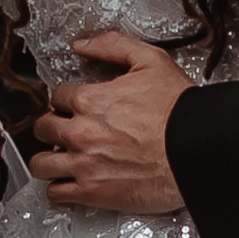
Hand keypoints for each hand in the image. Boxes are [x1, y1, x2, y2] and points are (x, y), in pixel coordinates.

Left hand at [36, 29, 195, 218]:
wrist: (198, 151)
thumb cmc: (180, 112)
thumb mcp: (151, 61)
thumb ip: (112, 46)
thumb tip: (82, 44)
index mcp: (90, 100)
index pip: (58, 97)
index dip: (66, 101)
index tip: (72, 107)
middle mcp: (81, 132)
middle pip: (43, 129)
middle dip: (51, 128)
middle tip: (63, 132)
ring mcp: (84, 164)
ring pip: (40, 164)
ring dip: (46, 160)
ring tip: (57, 159)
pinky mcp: (92, 192)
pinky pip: (56, 193)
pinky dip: (57, 189)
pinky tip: (66, 184)